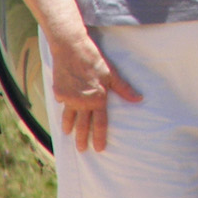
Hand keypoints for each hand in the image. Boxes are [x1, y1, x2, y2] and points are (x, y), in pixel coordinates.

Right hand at [49, 36, 141, 152]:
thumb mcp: (112, 73)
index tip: (99, 148)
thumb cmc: (94, 59)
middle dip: (82, 139)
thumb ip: (124, 88)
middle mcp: (82, 102)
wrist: (71, 48)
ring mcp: (69, 98)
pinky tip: (63, 107)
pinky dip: (63, 106)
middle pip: (83, 125)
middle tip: (82, 149)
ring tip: (68, 133)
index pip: (100, 123)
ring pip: (69, 117)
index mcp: (97, 99)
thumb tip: (139, 99)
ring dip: (69, 127)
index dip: (100, 137)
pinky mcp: (59, 92)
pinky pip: (62, 103)